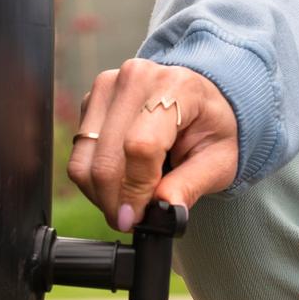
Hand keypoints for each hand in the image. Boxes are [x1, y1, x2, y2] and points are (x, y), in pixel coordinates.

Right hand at [67, 59, 237, 229]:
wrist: (199, 100)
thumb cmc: (211, 127)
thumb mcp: (219, 160)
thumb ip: (192, 184)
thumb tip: (165, 208)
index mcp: (175, 87)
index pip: (140, 146)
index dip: (135, 190)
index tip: (137, 217)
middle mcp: (134, 79)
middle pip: (105, 158)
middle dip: (115, 200)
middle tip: (129, 220)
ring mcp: (107, 87)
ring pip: (84, 160)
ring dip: (100, 194)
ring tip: (125, 202)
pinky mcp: (90, 101)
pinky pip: (78, 154)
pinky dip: (93, 179)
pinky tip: (118, 181)